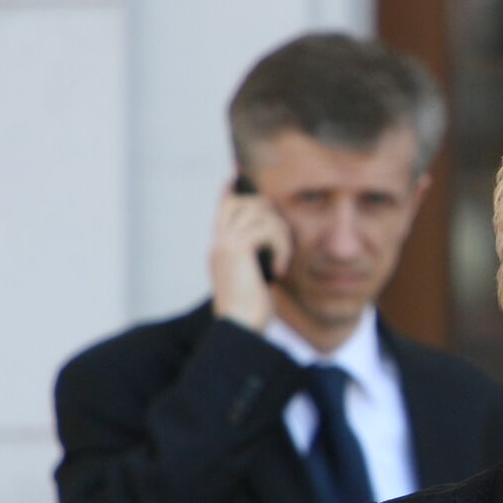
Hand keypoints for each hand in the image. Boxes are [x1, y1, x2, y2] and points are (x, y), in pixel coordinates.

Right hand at [209, 181, 292, 331]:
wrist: (240, 328)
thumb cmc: (251, 312)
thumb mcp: (257, 278)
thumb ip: (259, 257)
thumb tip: (274, 240)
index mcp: (222, 248)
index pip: (225, 207)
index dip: (233, 189)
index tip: (238, 174)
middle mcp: (220, 242)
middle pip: (243, 200)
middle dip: (270, 213)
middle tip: (282, 242)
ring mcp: (225, 244)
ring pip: (260, 212)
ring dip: (281, 234)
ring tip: (282, 262)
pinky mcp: (236, 250)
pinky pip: (267, 229)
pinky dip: (281, 247)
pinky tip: (280, 271)